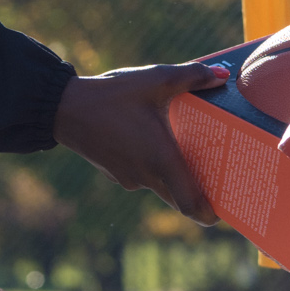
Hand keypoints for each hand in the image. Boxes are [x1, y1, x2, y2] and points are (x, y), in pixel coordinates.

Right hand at [52, 63, 226, 225]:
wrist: (64, 108)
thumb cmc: (112, 95)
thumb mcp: (155, 79)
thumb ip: (191, 76)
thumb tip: (222, 76)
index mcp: (161, 160)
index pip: (190, 204)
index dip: (209, 214)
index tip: (225, 213)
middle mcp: (146, 176)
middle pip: (180, 198)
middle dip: (200, 195)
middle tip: (221, 181)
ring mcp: (129, 178)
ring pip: (161, 185)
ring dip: (176, 175)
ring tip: (194, 152)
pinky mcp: (116, 173)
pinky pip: (143, 176)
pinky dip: (155, 167)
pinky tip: (157, 142)